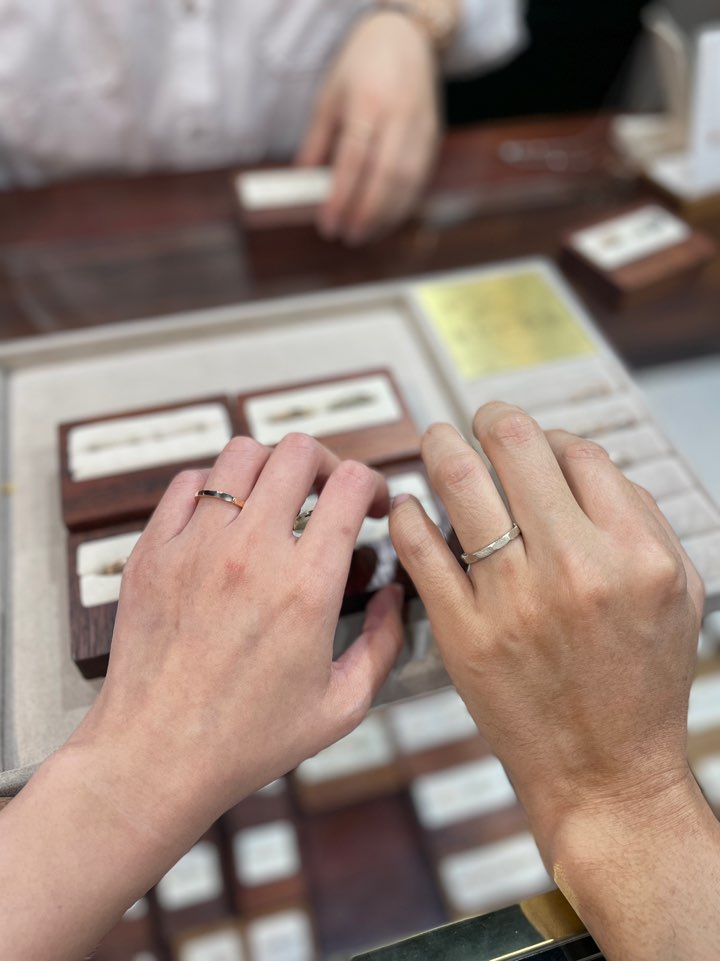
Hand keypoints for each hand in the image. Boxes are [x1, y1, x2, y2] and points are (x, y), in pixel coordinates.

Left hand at [71, 434, 403, 833]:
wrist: (154, 758)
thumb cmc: (246, 741)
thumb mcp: (341, 706)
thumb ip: (383, 643)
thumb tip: (395, 594)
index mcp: (305, 586)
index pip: (349, 486)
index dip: (372, 483)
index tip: (371, 503)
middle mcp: (250, 553)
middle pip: (297, 452)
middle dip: (325, 463)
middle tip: (327, 492)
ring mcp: (195, 547)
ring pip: (240, 454)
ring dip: (270, 467)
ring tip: (275, 498)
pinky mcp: (153, 552)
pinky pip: (188, 485)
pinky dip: (214, 487)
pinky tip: (224, 517)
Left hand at [297, 11, 439, 243]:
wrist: (407, 37)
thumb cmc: (363, 65)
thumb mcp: (329, 95)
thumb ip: (317, 140)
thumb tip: (302, 181)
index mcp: (369, 102)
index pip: (354, 160)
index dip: (340, 197)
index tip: (327, 223)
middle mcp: (400, 116)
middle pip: (385, 177)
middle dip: (365, 214)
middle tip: (346, 236)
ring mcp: (421, 129)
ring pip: (407, 184)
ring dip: (385, 217)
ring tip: (363, 234)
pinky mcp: (434, 139)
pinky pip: (420, 181)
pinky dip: (402, 207)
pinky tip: (385, 221)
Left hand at [390, 403, 704, 859]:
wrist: (604, 775)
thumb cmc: (641, 687)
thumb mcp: (679, 595)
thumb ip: (642, 520)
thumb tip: (583, 461)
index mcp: (634, 554)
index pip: (580, 452)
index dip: (551, 437)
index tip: (533, 444)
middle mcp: (574, 569)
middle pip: (517, 447)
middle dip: (491, 418)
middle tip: (479, 419)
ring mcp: (513, 601)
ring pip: (459, 481)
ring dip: (441, 444)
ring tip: (437, 438)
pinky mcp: (463, 633)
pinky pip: (420, 547)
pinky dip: (409, 514)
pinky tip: (410, 507)